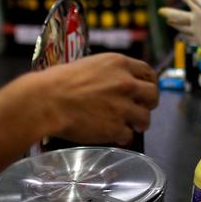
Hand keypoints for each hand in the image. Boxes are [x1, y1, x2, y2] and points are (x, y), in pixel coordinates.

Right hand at [24, 53, 159, 145]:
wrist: (46, 101)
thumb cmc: (58, 81)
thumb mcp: (88, 65)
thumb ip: (108, 73)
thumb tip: (114, 82)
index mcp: (119, 63)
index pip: (147, 72)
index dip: (148, 83)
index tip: (145, 90)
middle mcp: (126, 83)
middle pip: (153, 95)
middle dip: (148, 104)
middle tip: (140, 109)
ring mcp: (123, 106)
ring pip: (145, 118)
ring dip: (138, 123)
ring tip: (130, 125)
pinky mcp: (116, 127)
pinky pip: (129, 135)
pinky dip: (122, 137)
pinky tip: (114, 136)